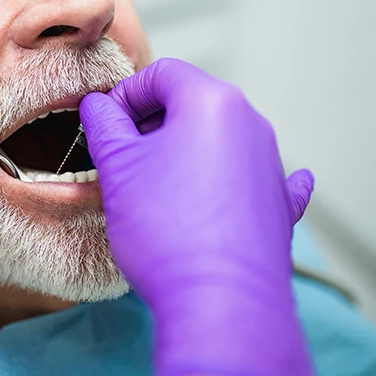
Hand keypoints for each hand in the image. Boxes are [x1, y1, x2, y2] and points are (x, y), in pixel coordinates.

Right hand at [80, 58, 313, 375]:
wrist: (219, 301)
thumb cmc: (168, 231)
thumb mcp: (117, 168)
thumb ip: (103, 125)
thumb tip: (97, 106)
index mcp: (212, 102)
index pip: (161, 74)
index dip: (125, 93)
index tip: (106, 123)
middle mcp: (250, 124)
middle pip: (192, 102)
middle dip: (151, 122)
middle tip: (120, 154)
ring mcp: (270, 164)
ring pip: (217, 138)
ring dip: (181, 150)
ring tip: (151, 185)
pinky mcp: (279, 204)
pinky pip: (254, 175)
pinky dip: (231, 175)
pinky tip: (223, 188)